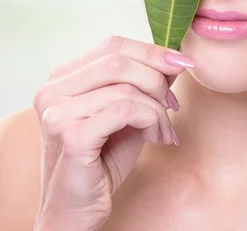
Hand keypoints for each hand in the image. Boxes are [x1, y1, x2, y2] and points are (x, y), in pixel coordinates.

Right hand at [32, 35, 194, 230]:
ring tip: (164, 130)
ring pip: (126, 88)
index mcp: (63, 77)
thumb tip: (173, 59)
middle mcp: (53, 89)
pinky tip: (157, 138)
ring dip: (157, 109)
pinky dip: (151, 120)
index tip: (183, 63)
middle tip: (173, 104)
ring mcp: (57, 111)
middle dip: (157, 79)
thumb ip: (144, 83)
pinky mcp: (70, 135)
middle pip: (119, 60)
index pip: (113, 45)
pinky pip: (125, 110)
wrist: (77, 211)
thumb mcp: (128, 113)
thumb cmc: (102, 161)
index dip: (152, 51)